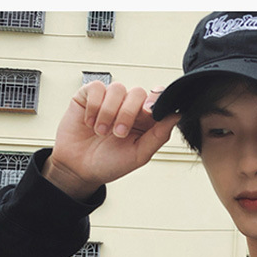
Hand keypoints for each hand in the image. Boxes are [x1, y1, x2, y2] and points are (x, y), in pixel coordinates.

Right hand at [42, 81, 179, 198]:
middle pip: (137, 93)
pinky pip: (96, 88)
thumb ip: (159, 135)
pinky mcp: (88, 95)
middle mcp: (128, 106)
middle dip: (128, 114)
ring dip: (109, 113)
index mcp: (145, 120)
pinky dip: (94, 107)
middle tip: (118, 134)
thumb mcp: (139, 155)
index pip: (156, 99)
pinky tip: (90, 122)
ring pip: (117, 89)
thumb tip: (177, 116)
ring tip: (101, 132)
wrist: (79, 169)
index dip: (155, 101)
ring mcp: (109, 99)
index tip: (149, 112)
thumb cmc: (110, 163)